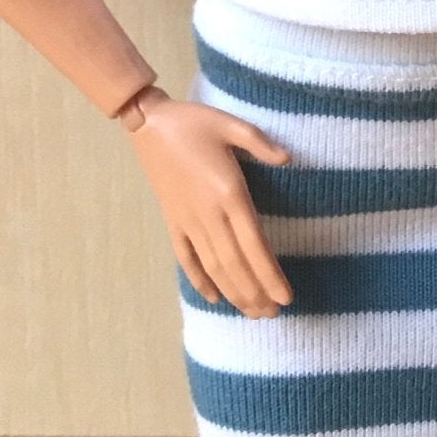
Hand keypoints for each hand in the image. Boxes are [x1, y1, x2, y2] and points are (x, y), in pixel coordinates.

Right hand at [125, 91, 294, 317]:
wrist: (148, 124)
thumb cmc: (193, 122)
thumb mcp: (231, 124)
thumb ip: (260, 143)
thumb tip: (288, 159)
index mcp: (228, 193)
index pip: (254, 245)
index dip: (270, 274)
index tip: (286, 297)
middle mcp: (209, 215)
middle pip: (235, 264)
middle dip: (256, 292)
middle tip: (274, 314)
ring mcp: (187, 221)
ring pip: (213, 267)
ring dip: (234, 292)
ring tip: (253, 312)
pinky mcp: (172, 221)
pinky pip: (186, 257)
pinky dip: (199, 280)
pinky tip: (213, 297)